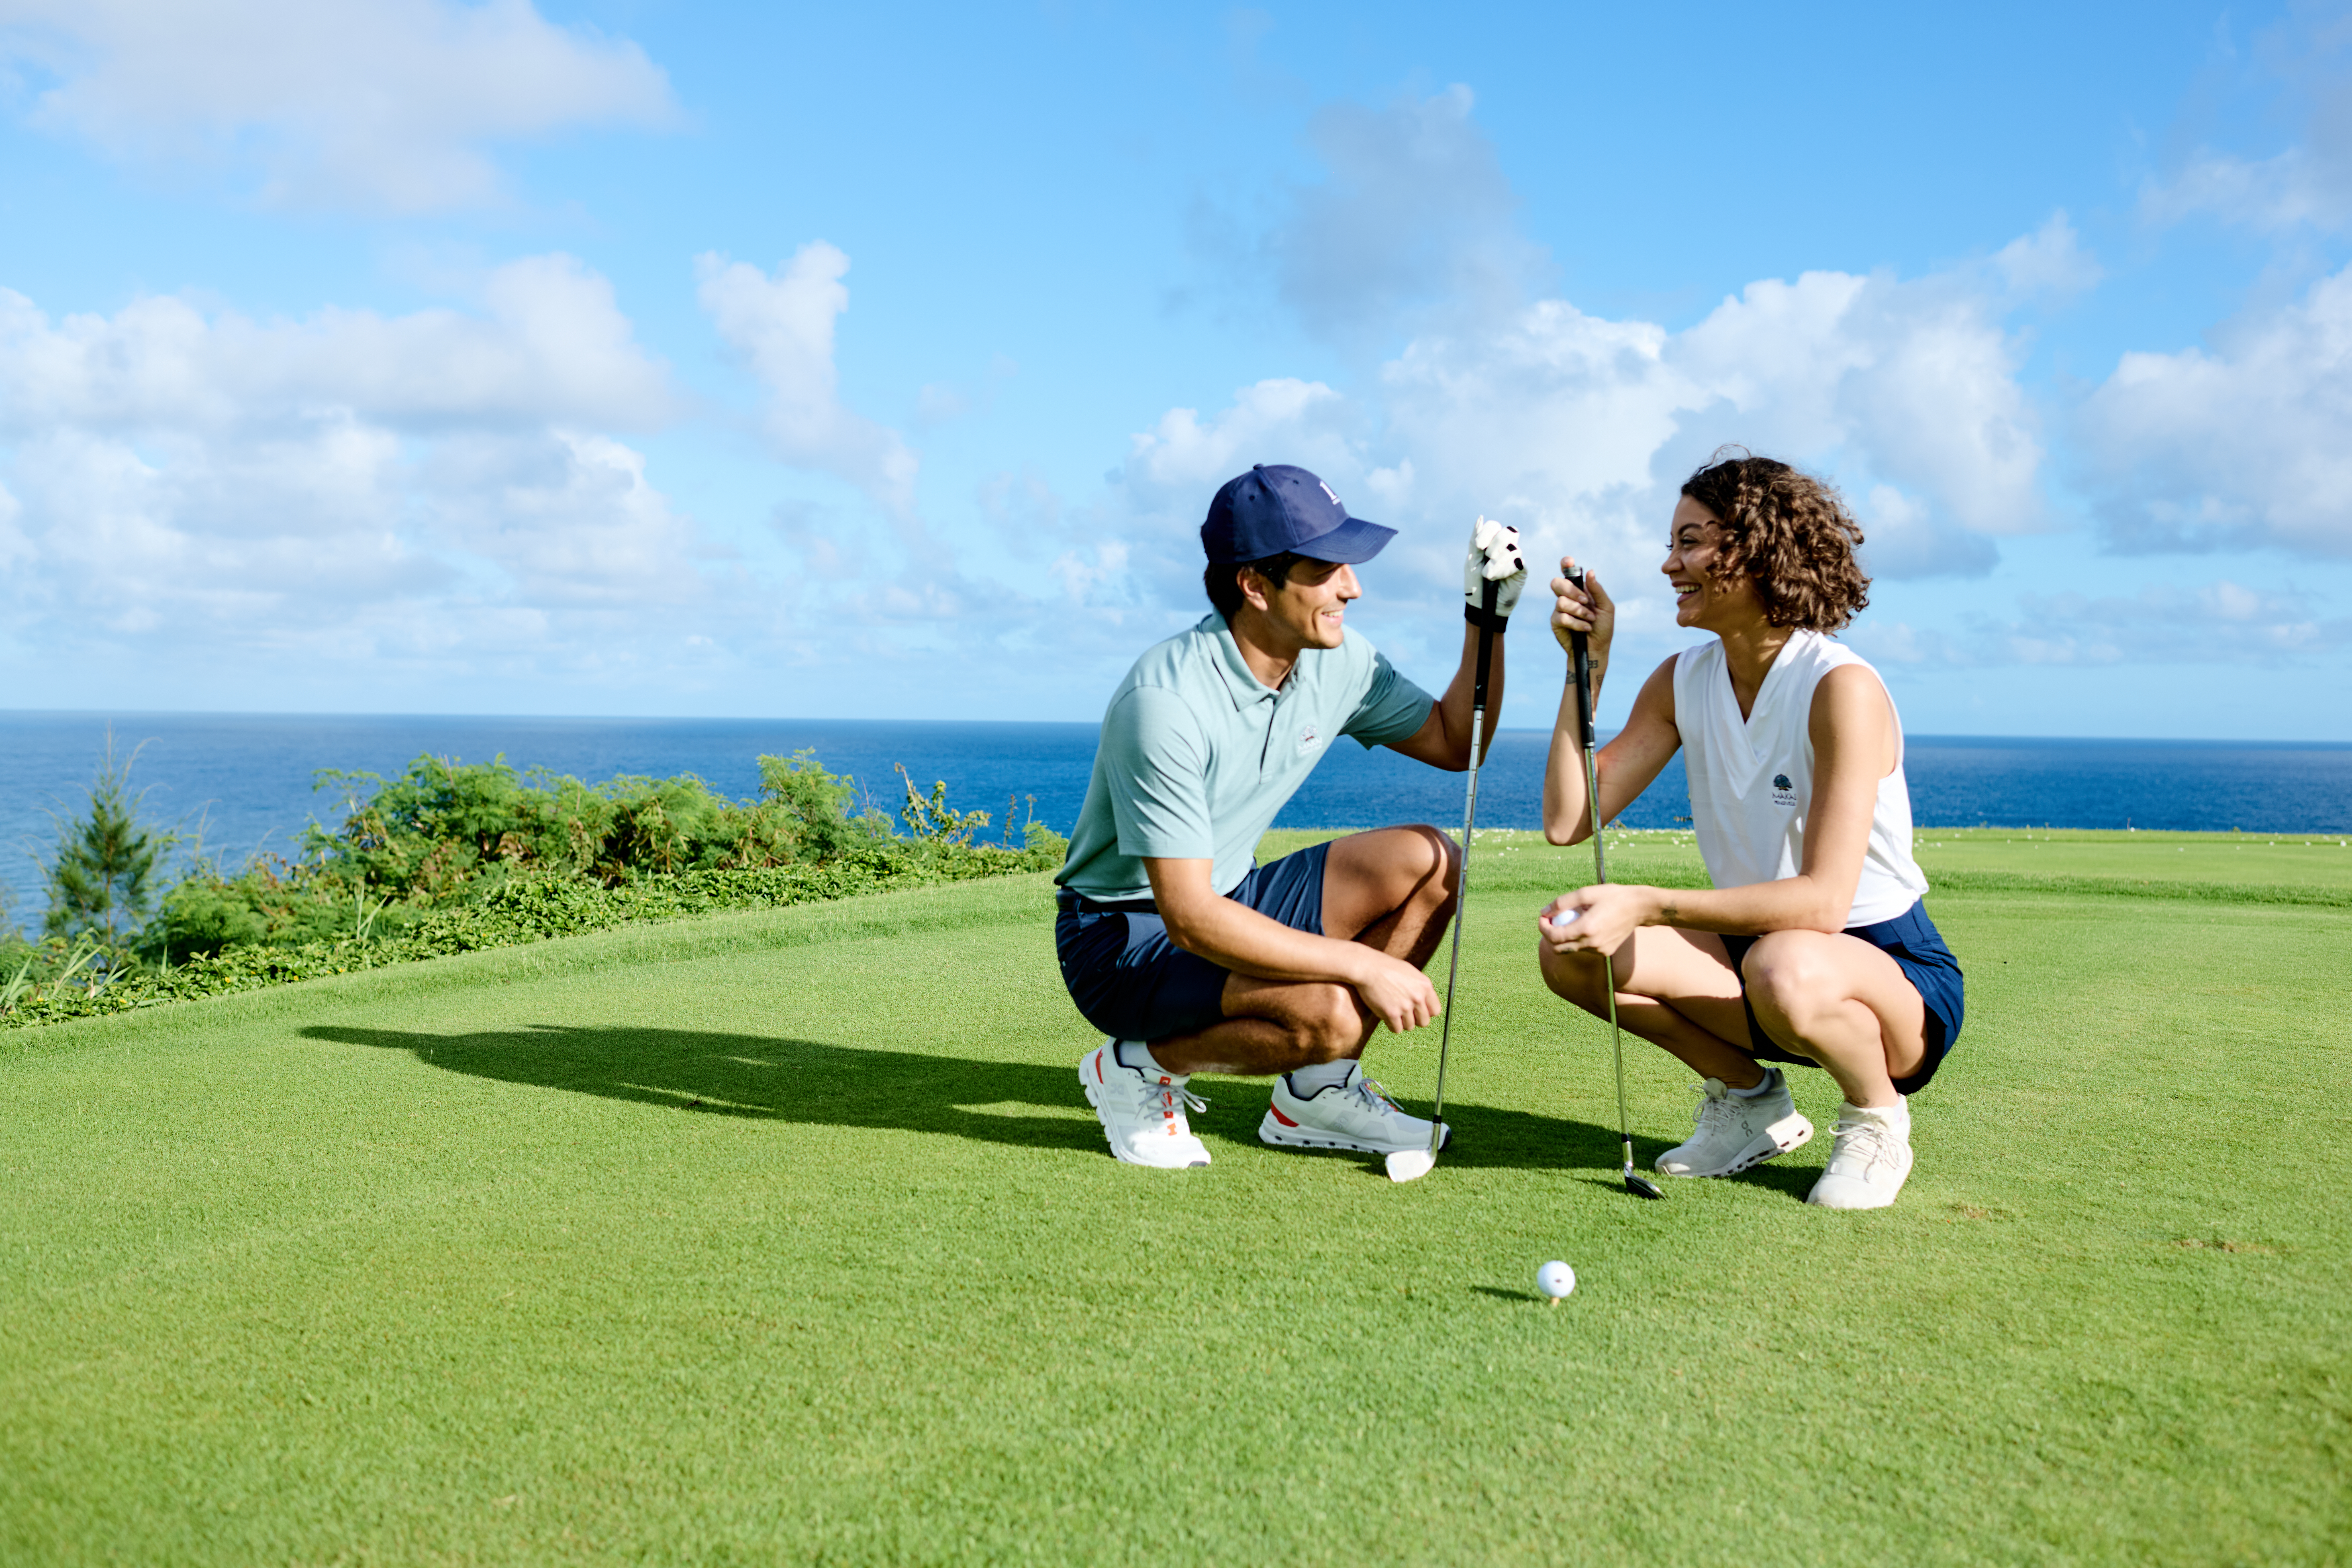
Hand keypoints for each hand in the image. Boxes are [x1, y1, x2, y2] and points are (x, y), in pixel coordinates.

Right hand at [1350, 950, 1443, 1032]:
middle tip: (1404, 1014)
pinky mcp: (1391, 1013)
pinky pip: (1396, 1029)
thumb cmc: (1387, 968)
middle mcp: (1418, 997)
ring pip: (1409, 1026)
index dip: (1426, 1013)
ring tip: (1393, 1012)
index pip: (1435, 1010)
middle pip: (1424, 1022)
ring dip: (1401, 1022)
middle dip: (1415, 1020)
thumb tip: (1426, 1003)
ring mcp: (1405, 1006)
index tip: (1417, 1011)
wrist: (1367, 967)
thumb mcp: (1410, 972)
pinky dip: (1391, 1025)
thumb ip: (1420, 987)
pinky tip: (1386, 1015)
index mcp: (1425, 985)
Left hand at [1463, 516, 1528, 624]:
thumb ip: (1474, 540)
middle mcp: (1505, 547)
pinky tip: (1498, 578)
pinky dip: (1505, 569)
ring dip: (1497, 561)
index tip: (1478, 546)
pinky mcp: (1522, 569)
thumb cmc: (1475, 584)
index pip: (1494, 526)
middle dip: (1496, 543)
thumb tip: (1480, 517)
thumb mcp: (1471, 561)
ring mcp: (1515, 557)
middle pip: (1508, 531)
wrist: (1482, 605)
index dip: (1487, 532)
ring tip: (1488, 575)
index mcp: (1491, 543)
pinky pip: (1518, 561)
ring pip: (1513, 547)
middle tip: (1487, 556)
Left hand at [1536, 883, 1652, 955]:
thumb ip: (1562, 903)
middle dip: (1549, 936)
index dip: (1543, 928)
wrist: (1639, 907)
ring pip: (1571, 949)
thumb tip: (1544, 911)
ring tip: (1572, 920)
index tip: (1542, 917)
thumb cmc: (1614, 896)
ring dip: (1564, 937)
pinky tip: (1586, 926)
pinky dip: (1579, 940)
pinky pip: (1584, 949)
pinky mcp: (1606, 952)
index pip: (1554, 937)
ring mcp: (1599, 950)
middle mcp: (1591, 943)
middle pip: (1558, 949)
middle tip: (1550, 922)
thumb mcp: (1586, 893)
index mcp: (1586, 929)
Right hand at [1550, 556, 1614, 660]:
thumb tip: (1590, 571)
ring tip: (1589, 619)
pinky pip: (1562, 617)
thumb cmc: (1603, 628)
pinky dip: (1576, 623)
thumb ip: (1597, 590)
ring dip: (1579, 611)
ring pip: (1561, 601)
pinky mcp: (1556, 622)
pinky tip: (1585, 628)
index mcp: (1580, 591)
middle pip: (1557, 583)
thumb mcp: (1606, 607)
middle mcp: (1568, 597)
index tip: (1569, 562)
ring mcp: (1560, 610)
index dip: (1565, 565)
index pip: (1569, 574)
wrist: (1596, 648)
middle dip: (1572, 591)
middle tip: (1586, 601)